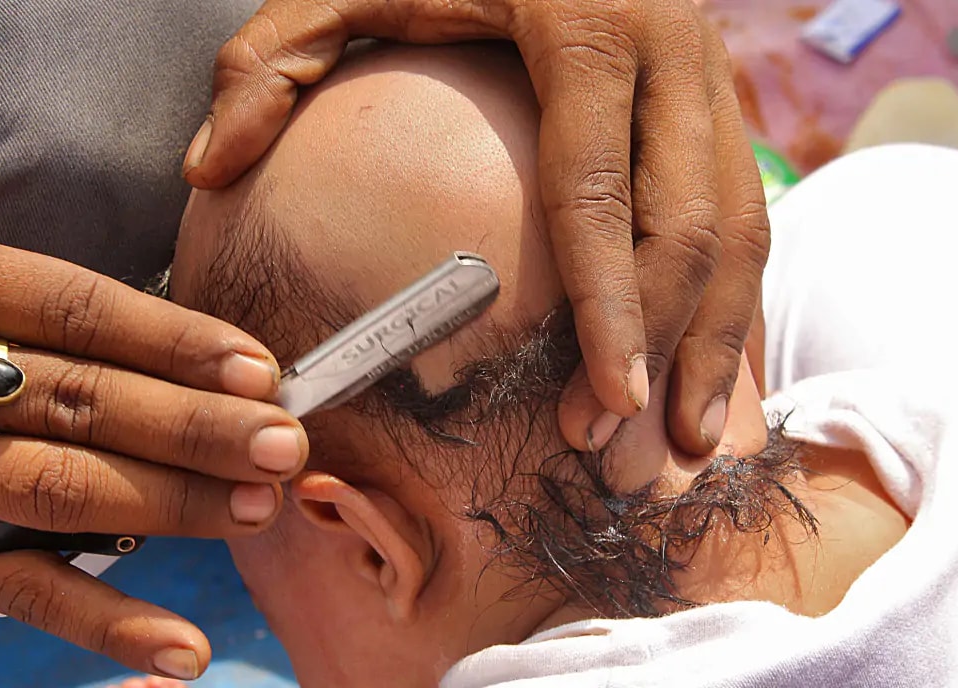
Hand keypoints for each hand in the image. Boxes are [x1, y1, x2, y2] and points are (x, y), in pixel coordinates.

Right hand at [0, 217, 309, 680]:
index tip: (261, 371)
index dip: (177, 343)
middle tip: (283, 446)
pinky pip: (12, 586)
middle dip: (193, 428)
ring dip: (170, 505)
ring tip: (256, 508)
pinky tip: (182, 645)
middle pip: (73, 399)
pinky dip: (106, 621)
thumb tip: (217, 366)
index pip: (75, 308)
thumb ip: (48, 314)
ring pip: (53, 488)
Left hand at [181, 0, 767, 454]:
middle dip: (662, 347)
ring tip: (686, 445)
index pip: (599, 189)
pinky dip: (731, 303)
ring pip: (740, 231)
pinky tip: (701, 373)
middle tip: (617, 448)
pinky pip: (748, 216)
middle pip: (690, 226)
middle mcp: (672, 49)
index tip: (607, 399)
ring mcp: (711, 76)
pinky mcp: (724, 100)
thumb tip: (209, 168)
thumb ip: (274, 56)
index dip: (610, 304)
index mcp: (586, 24)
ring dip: (716, 344)